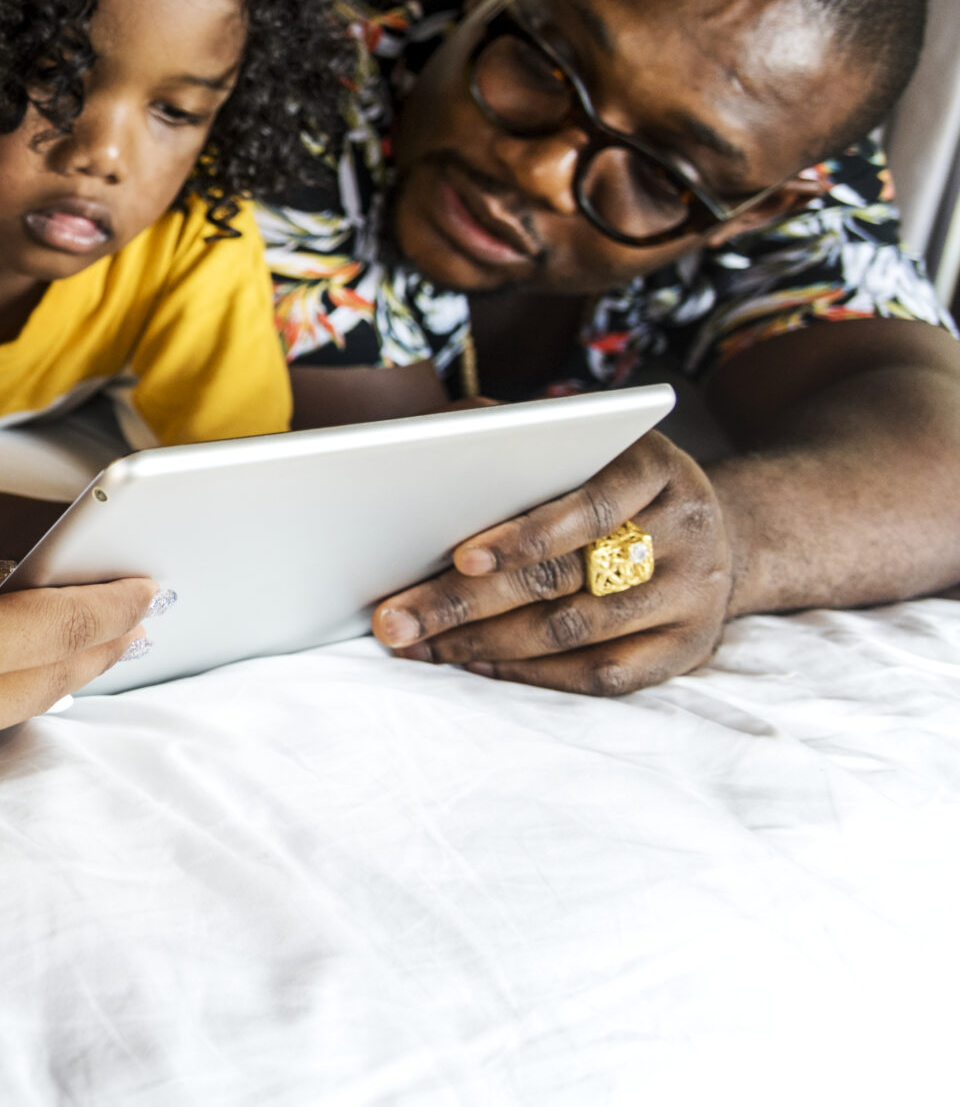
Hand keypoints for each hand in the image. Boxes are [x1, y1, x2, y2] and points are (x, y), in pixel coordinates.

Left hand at [372, 430, 738, 694]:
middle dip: (467, 602)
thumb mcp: (577, 440)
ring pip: (578, 631)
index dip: (525, 535)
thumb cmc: (605, 477)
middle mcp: (685, 530)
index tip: (460, 557)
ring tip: (420, 644)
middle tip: (394, 621)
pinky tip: (477, 663)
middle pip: (567, 575)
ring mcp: (695, 595)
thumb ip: (508, 431)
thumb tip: (419, 445)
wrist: (714, 528)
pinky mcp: (689, 648)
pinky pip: (605, 676)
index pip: (589, 505)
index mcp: (653, 466)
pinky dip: (534, 674)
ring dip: (486, 643)